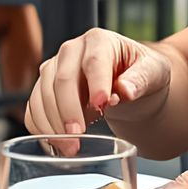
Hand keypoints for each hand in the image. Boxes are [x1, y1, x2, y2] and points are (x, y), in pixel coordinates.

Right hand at [26, 27, 171, 147]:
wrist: (128, 80)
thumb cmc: (142, 72)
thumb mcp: (153, 72)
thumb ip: (141, 79)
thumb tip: (125, 91)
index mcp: (99, 41)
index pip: (94, 61)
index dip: (96, 83)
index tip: (102, 105)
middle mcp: (71, 51)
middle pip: (62, 79)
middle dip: (67, 110)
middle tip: (77, 136)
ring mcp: (53, 69)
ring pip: (42, 94)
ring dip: (52, 124)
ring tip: (70, 147)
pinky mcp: (44, 89)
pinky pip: (34, 109)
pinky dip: (41, 128)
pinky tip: (55, 144)